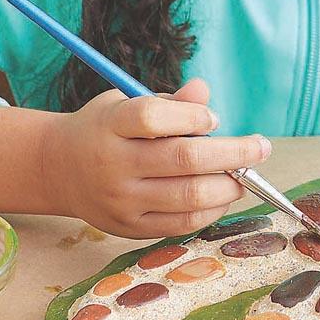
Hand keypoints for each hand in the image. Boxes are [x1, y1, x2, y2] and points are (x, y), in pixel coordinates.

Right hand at [40, 77, 270, 237]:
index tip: (214, 118)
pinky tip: (224, 195)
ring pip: (187, 197)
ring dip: (228, 186)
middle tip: (261, 146)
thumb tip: (204, 92)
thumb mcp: (126, 101)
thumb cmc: (107, 127)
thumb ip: (169, 101)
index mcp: (111, 124)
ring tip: (246, 174)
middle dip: (233, 153)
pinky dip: (210, 211)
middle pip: (182, 160)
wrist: (58, 169)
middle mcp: (113, 163)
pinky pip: (179, 224)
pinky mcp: (127, 227)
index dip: (192, 116)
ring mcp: (120, 200)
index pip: (153, 117)